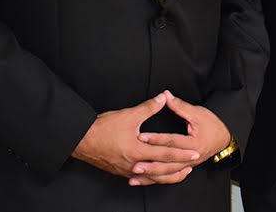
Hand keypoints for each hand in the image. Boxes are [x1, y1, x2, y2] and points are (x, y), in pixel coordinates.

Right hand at [71, 93, 198, 180]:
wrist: (81, 140)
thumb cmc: (102, 128)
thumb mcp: (128, 115)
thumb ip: (148, 107)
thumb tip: (164, 97)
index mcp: (138, 151)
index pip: (166, 153)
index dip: (182, 153)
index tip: (195, 152)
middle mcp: (134, 164)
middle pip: (161, 170)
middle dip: (178, 168)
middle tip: (192, 165)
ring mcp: (127, 170)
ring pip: (151, 177)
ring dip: (166, 176)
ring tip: (178, 173)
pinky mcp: (120, 171)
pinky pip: (140, 177)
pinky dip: (151, 177)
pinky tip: (155, 175)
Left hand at [129, 91, 231, 185]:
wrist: (224, 137)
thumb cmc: (212, 124)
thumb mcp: (197, 113)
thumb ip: (179, 105)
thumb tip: (165, 95)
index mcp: (194, 143)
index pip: (172, 141)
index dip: (156, 139)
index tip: (142, 137)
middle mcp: (191, 158)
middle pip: (168, 164)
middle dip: (151, 165)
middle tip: (135, 165)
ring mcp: (188, 165)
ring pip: (167, 174)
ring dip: (151, 176)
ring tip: (135, 176)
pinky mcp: (183, 168)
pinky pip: (168, 177)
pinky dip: (155, 179)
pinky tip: (142, 180)